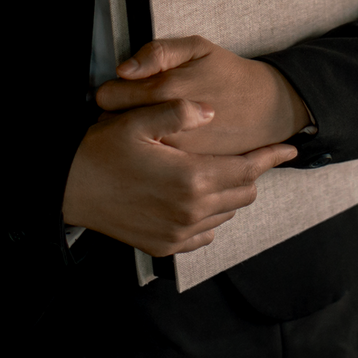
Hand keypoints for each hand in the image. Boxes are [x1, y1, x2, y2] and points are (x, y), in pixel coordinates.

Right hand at [61, 100, 298, 256]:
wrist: (68, 189)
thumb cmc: (101, 152)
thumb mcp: (137, 121)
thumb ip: (179, 112)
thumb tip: (211, 111)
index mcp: (191, 178)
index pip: (248, 168)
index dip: (271, 156)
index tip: (289, 147)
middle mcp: (191, 211)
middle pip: (243, 193)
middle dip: (251, 172)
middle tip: (249, 153)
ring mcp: (179, 233)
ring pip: (227, 213)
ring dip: (231, 192)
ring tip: (222, 171)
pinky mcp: (166, 246)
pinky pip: (206, 234)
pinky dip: (211, 215)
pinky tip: (200, 197)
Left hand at [96, 36, 311, 155]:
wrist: (266, 108)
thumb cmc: (228, 74)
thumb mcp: (197, 48)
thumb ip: (158, 52)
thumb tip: (124, 70)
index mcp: (167, 88)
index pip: (110, 96)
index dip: (112, 92)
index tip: (120, 91)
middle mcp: (168, 124)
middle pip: (114, 124)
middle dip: (116, 116)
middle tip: (133, 110)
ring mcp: (177, 152)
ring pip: (130, 147)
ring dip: (132, 138)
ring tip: (147, 127)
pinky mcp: (187, 170)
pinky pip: (152, 164)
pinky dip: (151, 155)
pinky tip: (162, 144)